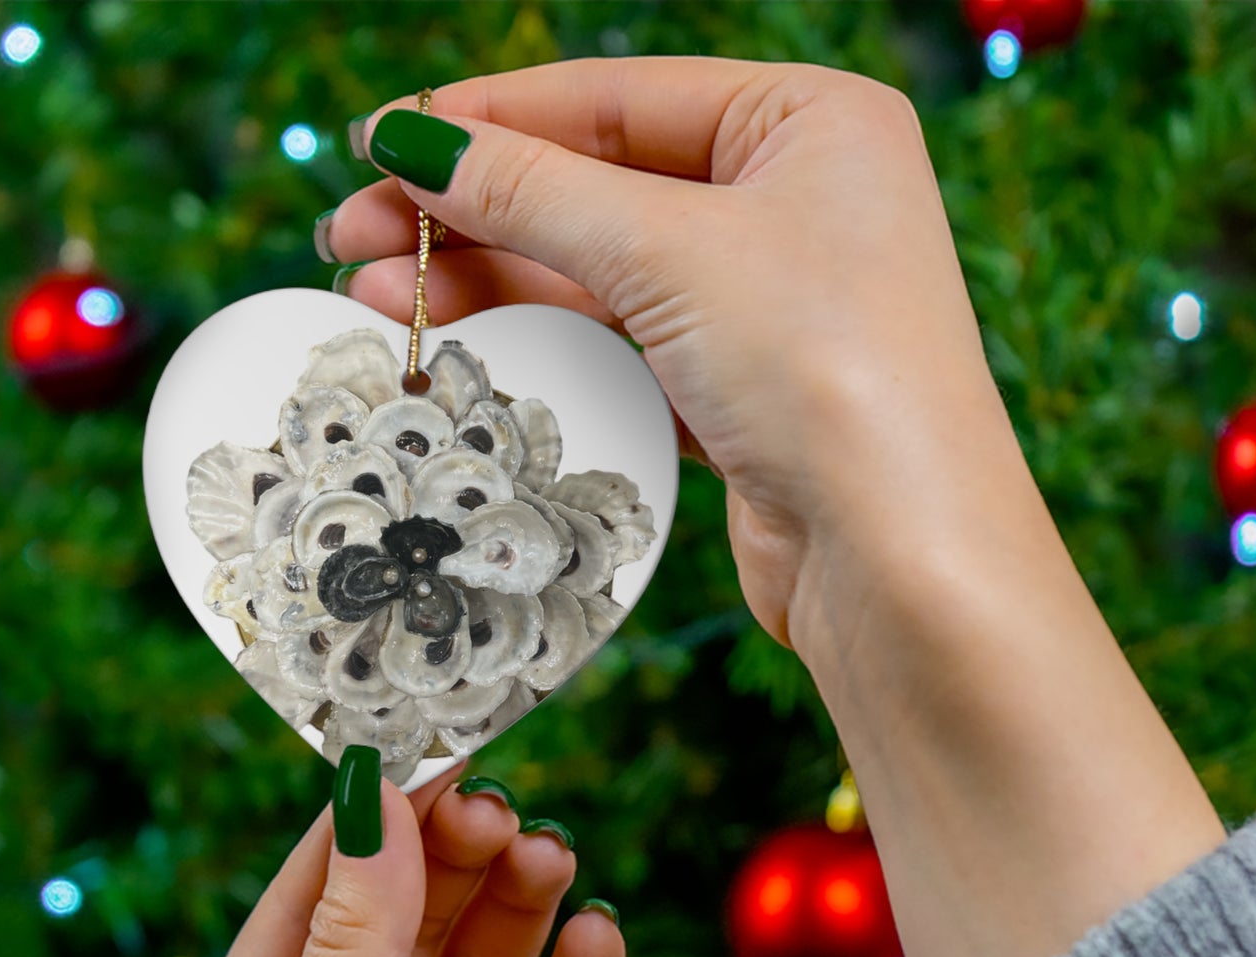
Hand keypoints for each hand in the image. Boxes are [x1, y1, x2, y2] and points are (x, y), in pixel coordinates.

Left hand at [164, 769, 623, 956]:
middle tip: (504, 809)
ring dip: (519, 911)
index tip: (430, 750)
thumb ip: (353, 946)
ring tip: (553, 858)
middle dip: (454, 863)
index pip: (314, 903)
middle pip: (409, 929)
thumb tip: (372, 799)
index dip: (371, 826)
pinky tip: (598, 939)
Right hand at [326, 59, 1225, 956]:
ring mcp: (772, 305)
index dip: (491, 119)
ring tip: (376, 292)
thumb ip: (533, 192)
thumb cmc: (828, 372)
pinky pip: (625, 347)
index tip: (382, 142)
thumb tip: (410, 143)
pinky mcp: (745, 394)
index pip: (619, 98)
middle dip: (475, 211)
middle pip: (602, 187)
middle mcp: (798, 205)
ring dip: (492, 281)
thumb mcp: (669, 252)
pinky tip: (459, 342)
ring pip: (604, 274)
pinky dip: (545, 344)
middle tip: (354, 232)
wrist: (900, 558)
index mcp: (811, 124)